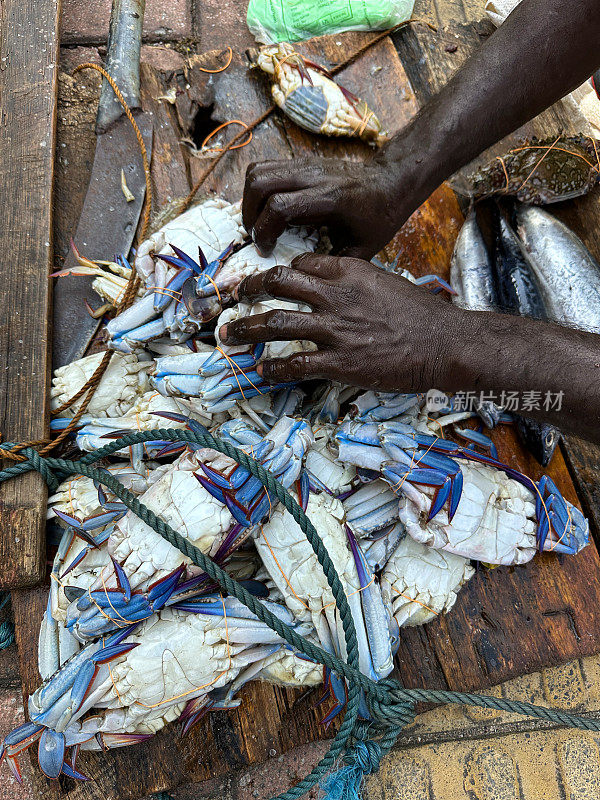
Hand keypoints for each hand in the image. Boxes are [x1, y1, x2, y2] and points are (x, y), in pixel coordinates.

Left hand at [219, 254, 461, 390]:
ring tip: (229, 334)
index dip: (280, 272)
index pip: (300, 264)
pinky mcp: (339, 363)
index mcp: (348, 272)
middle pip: (277, 283)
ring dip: (246, 329)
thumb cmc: (421, 315)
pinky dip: (273, 368)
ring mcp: (334, 330)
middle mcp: (335, 296)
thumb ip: (354, 284)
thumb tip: (333, 290)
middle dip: (249, 288)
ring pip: (275, 323)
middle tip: (236, 296)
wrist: (444, 344)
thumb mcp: (385, 283)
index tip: (269, 281)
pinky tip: (262, 371)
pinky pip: (294, 365)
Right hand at [242, 157, 420, 259]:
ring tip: (259, 224)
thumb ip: (333, 265)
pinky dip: (256, 190)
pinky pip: (264, 168)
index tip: (268, 251)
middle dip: (249, 215)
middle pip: (260, 184)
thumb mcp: (362, 248)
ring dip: (249, 201)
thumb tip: (302, 281)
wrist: (390, 181)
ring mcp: (304, 165)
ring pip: (256, 172)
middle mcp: (313, 176)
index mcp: (330, 198)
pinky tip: (266, 210)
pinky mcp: (300, 162)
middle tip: (258, 237)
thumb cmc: (379, 216)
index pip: (280, 207)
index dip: (265, 231)